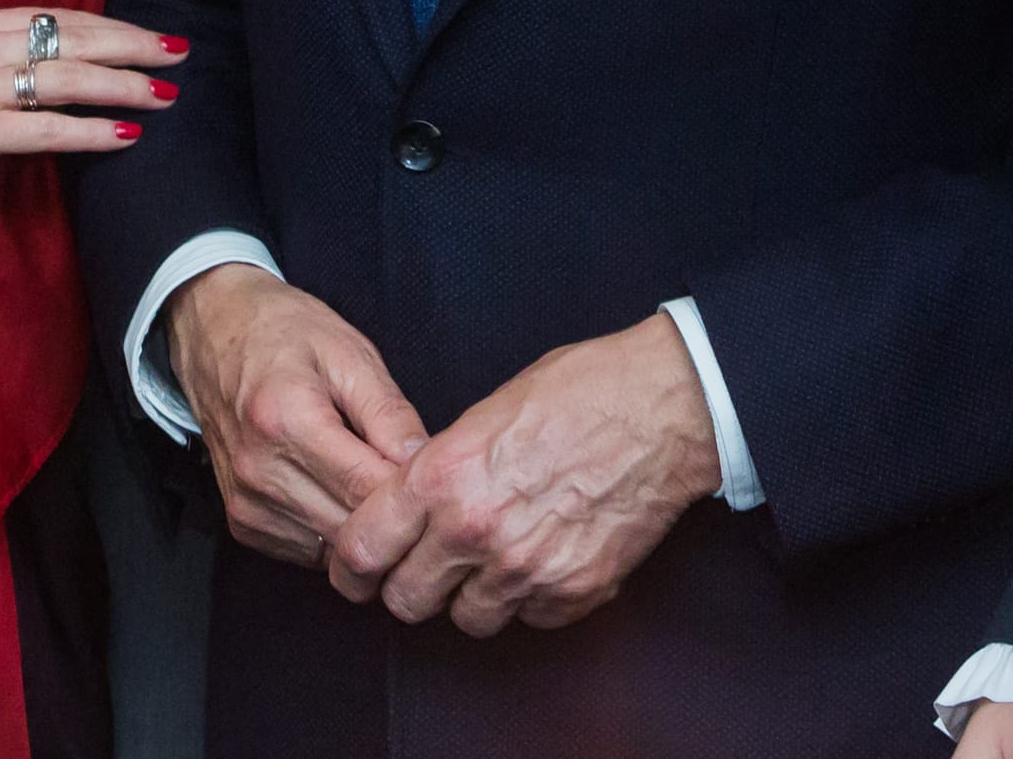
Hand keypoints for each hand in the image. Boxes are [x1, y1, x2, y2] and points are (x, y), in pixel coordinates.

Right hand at [0, 6, 181, 187]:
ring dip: (124, 86)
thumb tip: (36, 55)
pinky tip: (123, 135)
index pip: (60, 16)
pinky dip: (89, 131)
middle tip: (177, 51)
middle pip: (76, 38)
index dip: (109, 25)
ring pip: (71, 79)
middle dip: (133, 45)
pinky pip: (46, 129)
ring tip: (165, 93)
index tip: (145, 32)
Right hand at [164, 264, 427, 566]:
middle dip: (397, 519)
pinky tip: (346, 499)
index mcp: (286, 422)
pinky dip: (337, 536)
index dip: (414, 494)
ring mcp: (247, 504)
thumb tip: (426, 466)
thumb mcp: (349, 353)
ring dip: (367, 533)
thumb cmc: (285, 333)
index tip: (443, 485)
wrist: (215, 333)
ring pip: (333, 553)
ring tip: (382, 491)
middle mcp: (259, 472)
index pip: (367, 489)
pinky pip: (309, 554)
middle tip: (425, 495)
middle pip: (352, 530)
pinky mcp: (243, 524)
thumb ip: (389, 414)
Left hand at [324, 312, 717, 635]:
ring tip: (493, 559)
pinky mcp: (573, 592)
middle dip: (411, 588)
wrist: (660, 410)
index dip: (351, 567)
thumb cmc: (578, 393)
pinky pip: (530, 620)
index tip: (355, 571)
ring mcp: (525, 568)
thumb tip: (410, 505)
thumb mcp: (482, 415)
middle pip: (406, 601)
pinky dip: (530, 599)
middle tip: (425, 570)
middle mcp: (474, 531)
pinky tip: (543, 557)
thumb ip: (439, 468)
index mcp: (441, 478)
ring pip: (468, 620)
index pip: (362, 550)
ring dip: (473, 597)